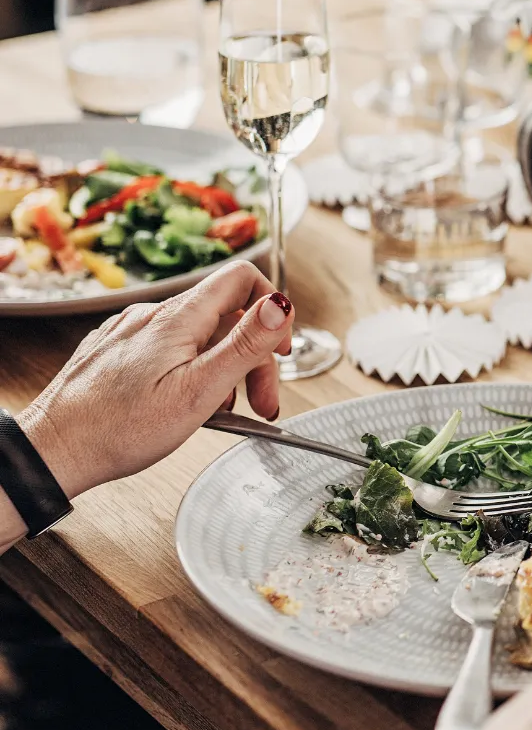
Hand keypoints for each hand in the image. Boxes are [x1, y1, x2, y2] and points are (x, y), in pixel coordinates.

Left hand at [17, 260, 293, 499]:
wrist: (52, 451)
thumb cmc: (119, 428)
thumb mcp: (199, 390)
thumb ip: (245, 345)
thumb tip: (281, 304)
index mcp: (180, 318)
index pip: (243, 277)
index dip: (272, 306)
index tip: (279, 348)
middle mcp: (155, 315)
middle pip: (227, 317)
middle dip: (254, 359)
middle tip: (262, 404)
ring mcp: (133, 331)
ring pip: (199, 336)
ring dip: (224, 370)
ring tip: (223, 412)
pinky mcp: (117, 350)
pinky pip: (169, 349)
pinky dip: (190, 372)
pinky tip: (184, 404)